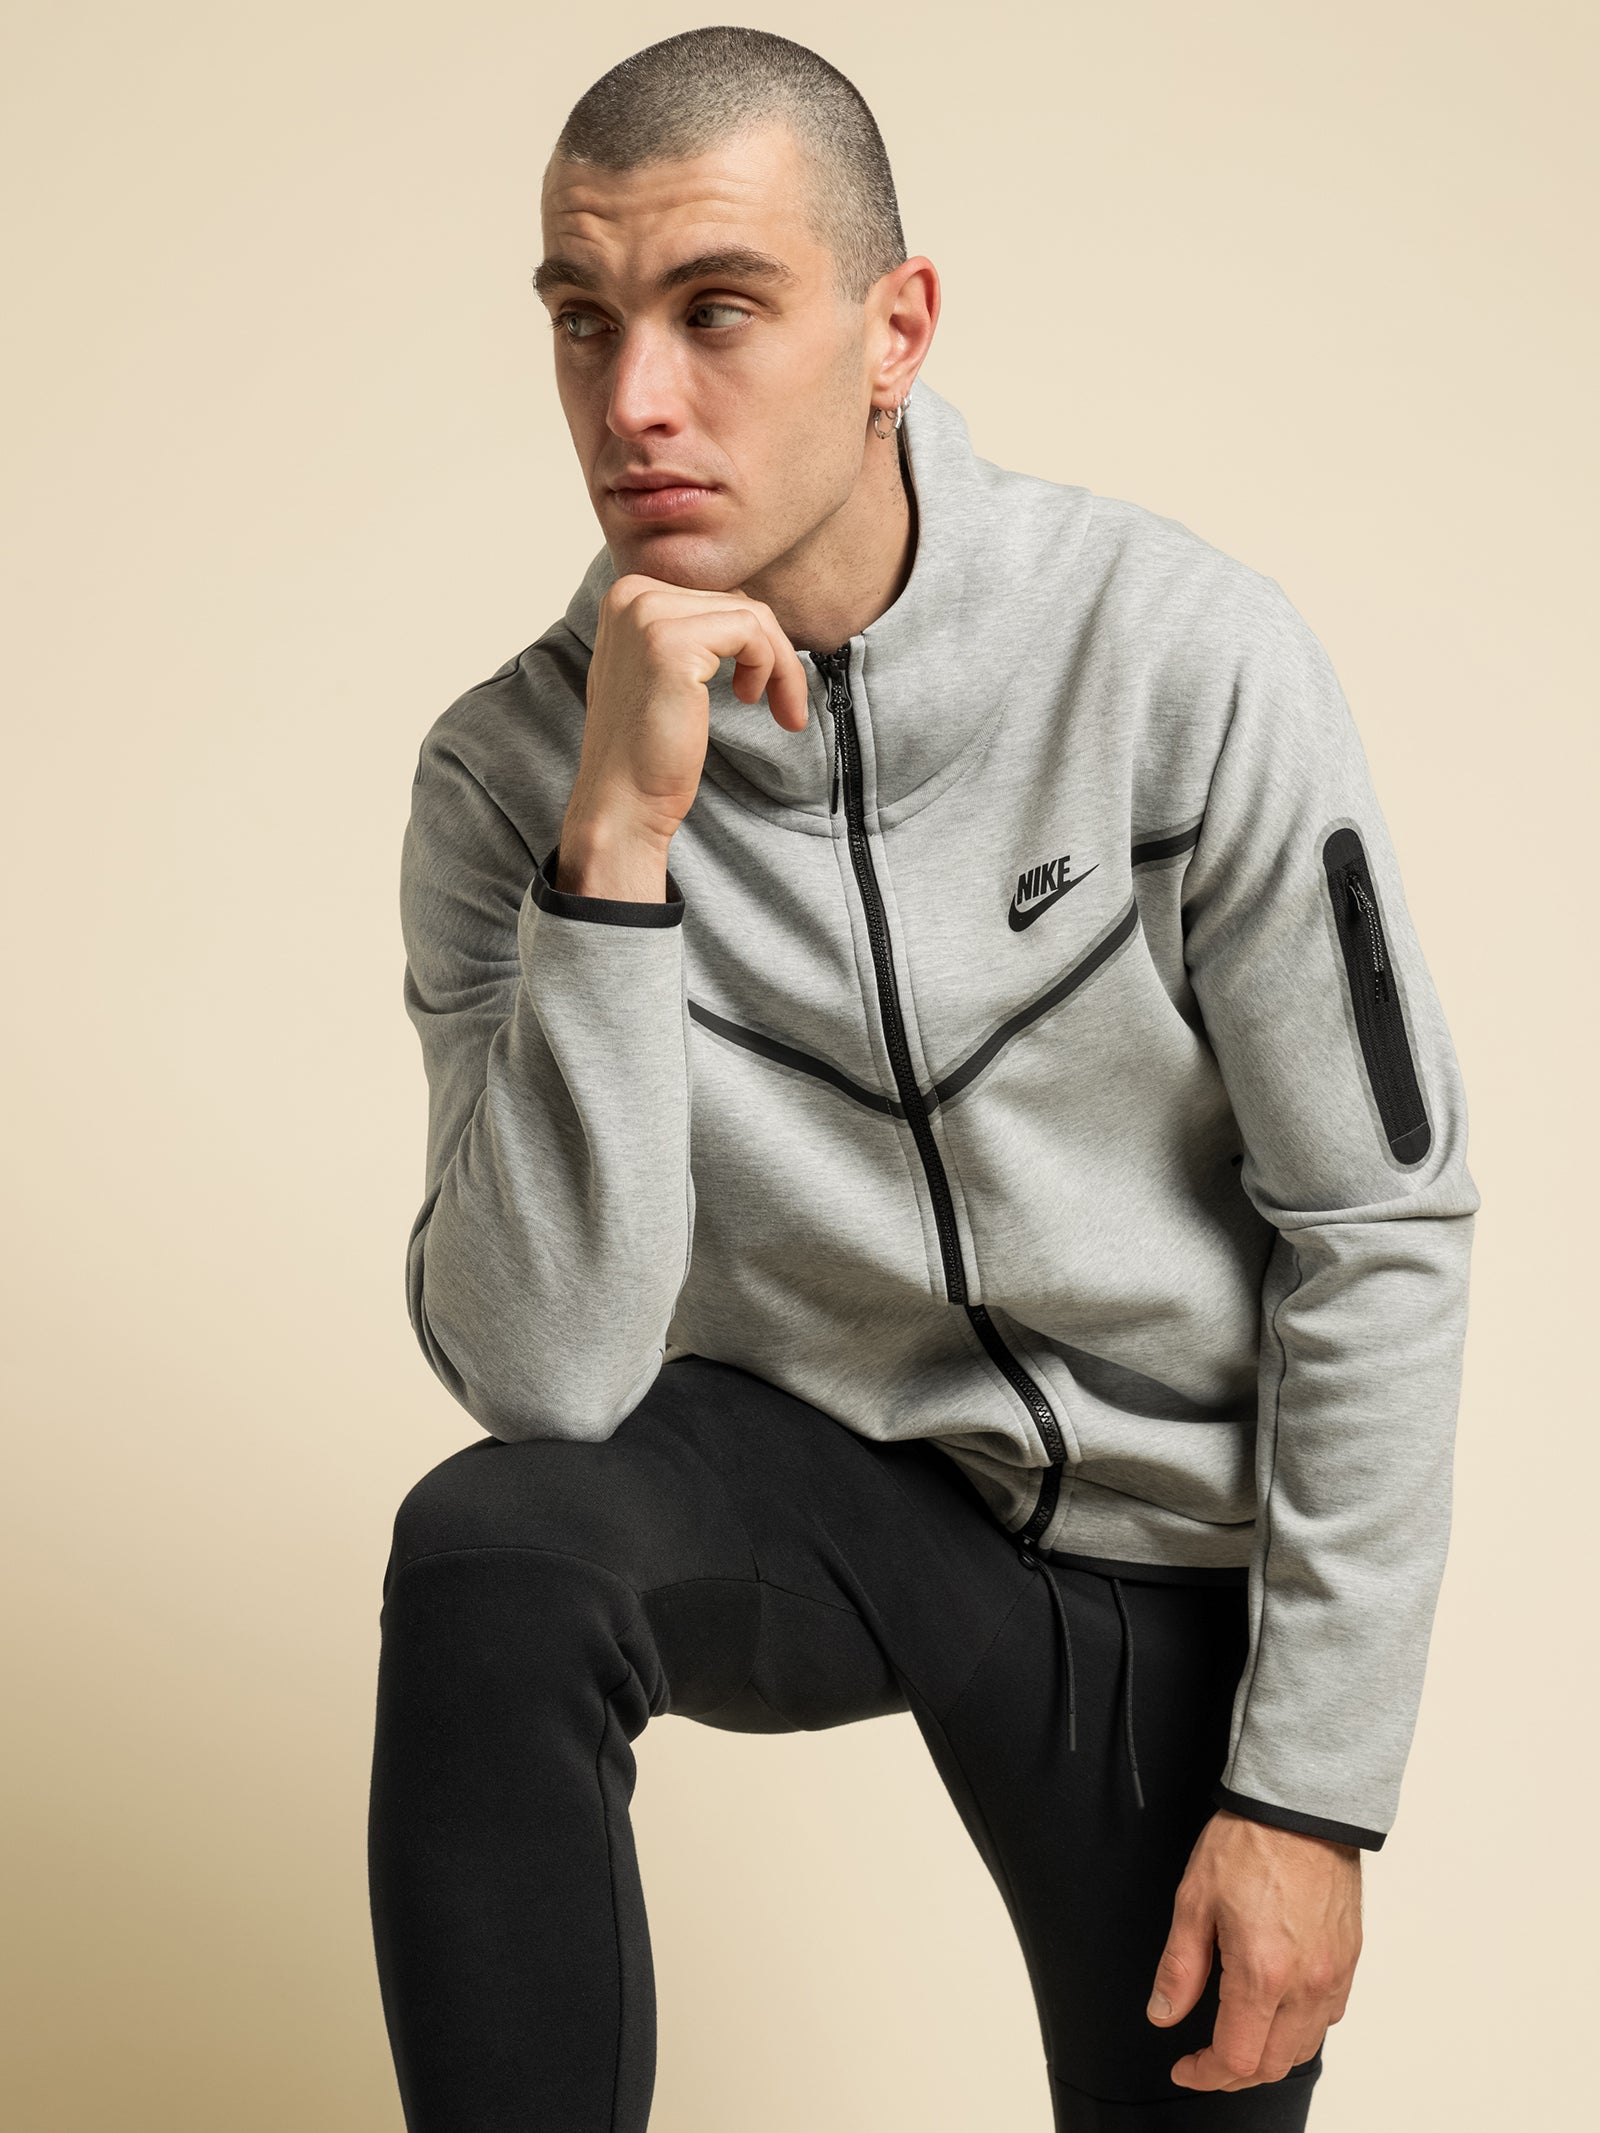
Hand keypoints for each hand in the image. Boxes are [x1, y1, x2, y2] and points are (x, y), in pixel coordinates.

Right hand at [562, 572, 808, 865]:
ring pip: (751, 616)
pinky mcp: (672, 642)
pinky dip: (771, 669)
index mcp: (627, 596)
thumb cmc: (646, 749)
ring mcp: (648, 615)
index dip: (751, 641)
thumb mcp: (660, 673)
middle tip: (784, 704)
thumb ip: (689, 636)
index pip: (714, 597)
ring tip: (777, 707)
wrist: (622, 801)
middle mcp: (631, 595)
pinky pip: (751, 633)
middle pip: (735, 602)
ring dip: (779, 665)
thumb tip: (748, 620)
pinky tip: (752, 701)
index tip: (763, 686)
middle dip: (772, 654)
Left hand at [1146, 1808, 1361, 2090]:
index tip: (1185, 2067)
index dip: (1205, 2074)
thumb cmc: (1250, 1842)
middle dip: (1233, 2074)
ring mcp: (1333, 1974)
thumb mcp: (1194, 1899)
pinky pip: (1328, 2017)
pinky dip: (1300, 2030)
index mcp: (1263, 1973)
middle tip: (1205, 2061)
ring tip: (1237, 2039)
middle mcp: (1306, 1983)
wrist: (1301, 1806)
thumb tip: (1164, 2013)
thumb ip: (1179, 1966)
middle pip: (1272, 2065)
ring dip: (1268, 2056)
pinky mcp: (1349, 1959)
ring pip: (1304, 2047)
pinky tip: (1277, 2012)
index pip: (1236, 2058)